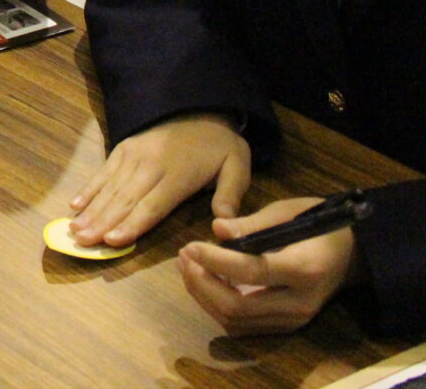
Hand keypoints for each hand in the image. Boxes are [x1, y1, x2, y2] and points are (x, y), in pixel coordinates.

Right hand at [70, 112, 250, 246]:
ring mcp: (133, 156)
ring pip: (110, 188)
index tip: (111, 240)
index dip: (131, 224)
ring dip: (91, 210)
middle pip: (124, 200)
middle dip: (102, 222)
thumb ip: (230, 193)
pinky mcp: (122, 148)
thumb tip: (223, 221)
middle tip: (81, 242)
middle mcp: (150, 166)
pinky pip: (104, 171)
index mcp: (178, 175)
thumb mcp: (237, 165)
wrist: (199, 107)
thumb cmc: (218, 144)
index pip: (152, 206)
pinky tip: (75, 204)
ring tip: (74, 229)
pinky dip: (89, 188)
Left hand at [178, 198, 358, 335]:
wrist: (354, 254)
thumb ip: (251, 224)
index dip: (215, 261)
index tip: (190, 246)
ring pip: (236, 321)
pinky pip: (243, 325)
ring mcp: (295, 320)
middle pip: (238, 307)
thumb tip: (217, 229)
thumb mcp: (287, 212)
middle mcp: (300, 302)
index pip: (252, 271)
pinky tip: (205, 282)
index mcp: (305, 269)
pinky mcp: (287, 326)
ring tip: (188, 266)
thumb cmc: (319, 225)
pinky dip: (217, 307)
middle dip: (202, 284)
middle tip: (184, 256)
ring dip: (204, 295)